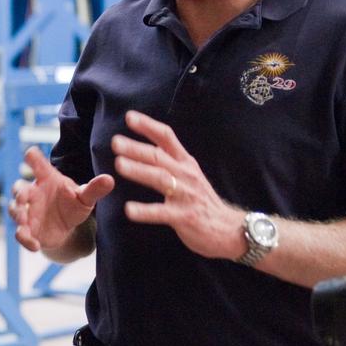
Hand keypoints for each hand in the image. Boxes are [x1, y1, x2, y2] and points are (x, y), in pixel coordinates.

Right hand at [9, 147, 113, 252]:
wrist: (67, 228)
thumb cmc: (72, 205)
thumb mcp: (85, 197)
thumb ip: (94, 189)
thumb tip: (110, 179)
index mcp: (46, 179)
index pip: (38, 166)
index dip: (33, 159)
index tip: (31, 153)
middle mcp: (33, 193)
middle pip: (19, 188)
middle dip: (19, 193)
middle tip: (24, 198)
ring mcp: (28, 212)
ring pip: (15, 210)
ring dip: (17, 214)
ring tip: (23, 221)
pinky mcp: (28, 230)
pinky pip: (20, 234)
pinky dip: (25, 239)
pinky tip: (36, 246)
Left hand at [111, 110, 242, 258]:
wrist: (230, 229)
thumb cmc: (202, 200)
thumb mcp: (189, 174)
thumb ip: (171, 160)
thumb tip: (147, 146)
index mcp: (185, 163)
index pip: (167, 137)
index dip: (148, 126)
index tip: (129, 117)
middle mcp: (185, 175)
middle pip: (159, 157)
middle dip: (137, 148)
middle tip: (115, 142)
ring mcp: (185, 195)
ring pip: (160, 179)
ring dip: (139, 170)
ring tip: (119, 165)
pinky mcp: (184, 217)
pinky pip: (162, 213)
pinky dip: (145, 211)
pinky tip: (129, 210)